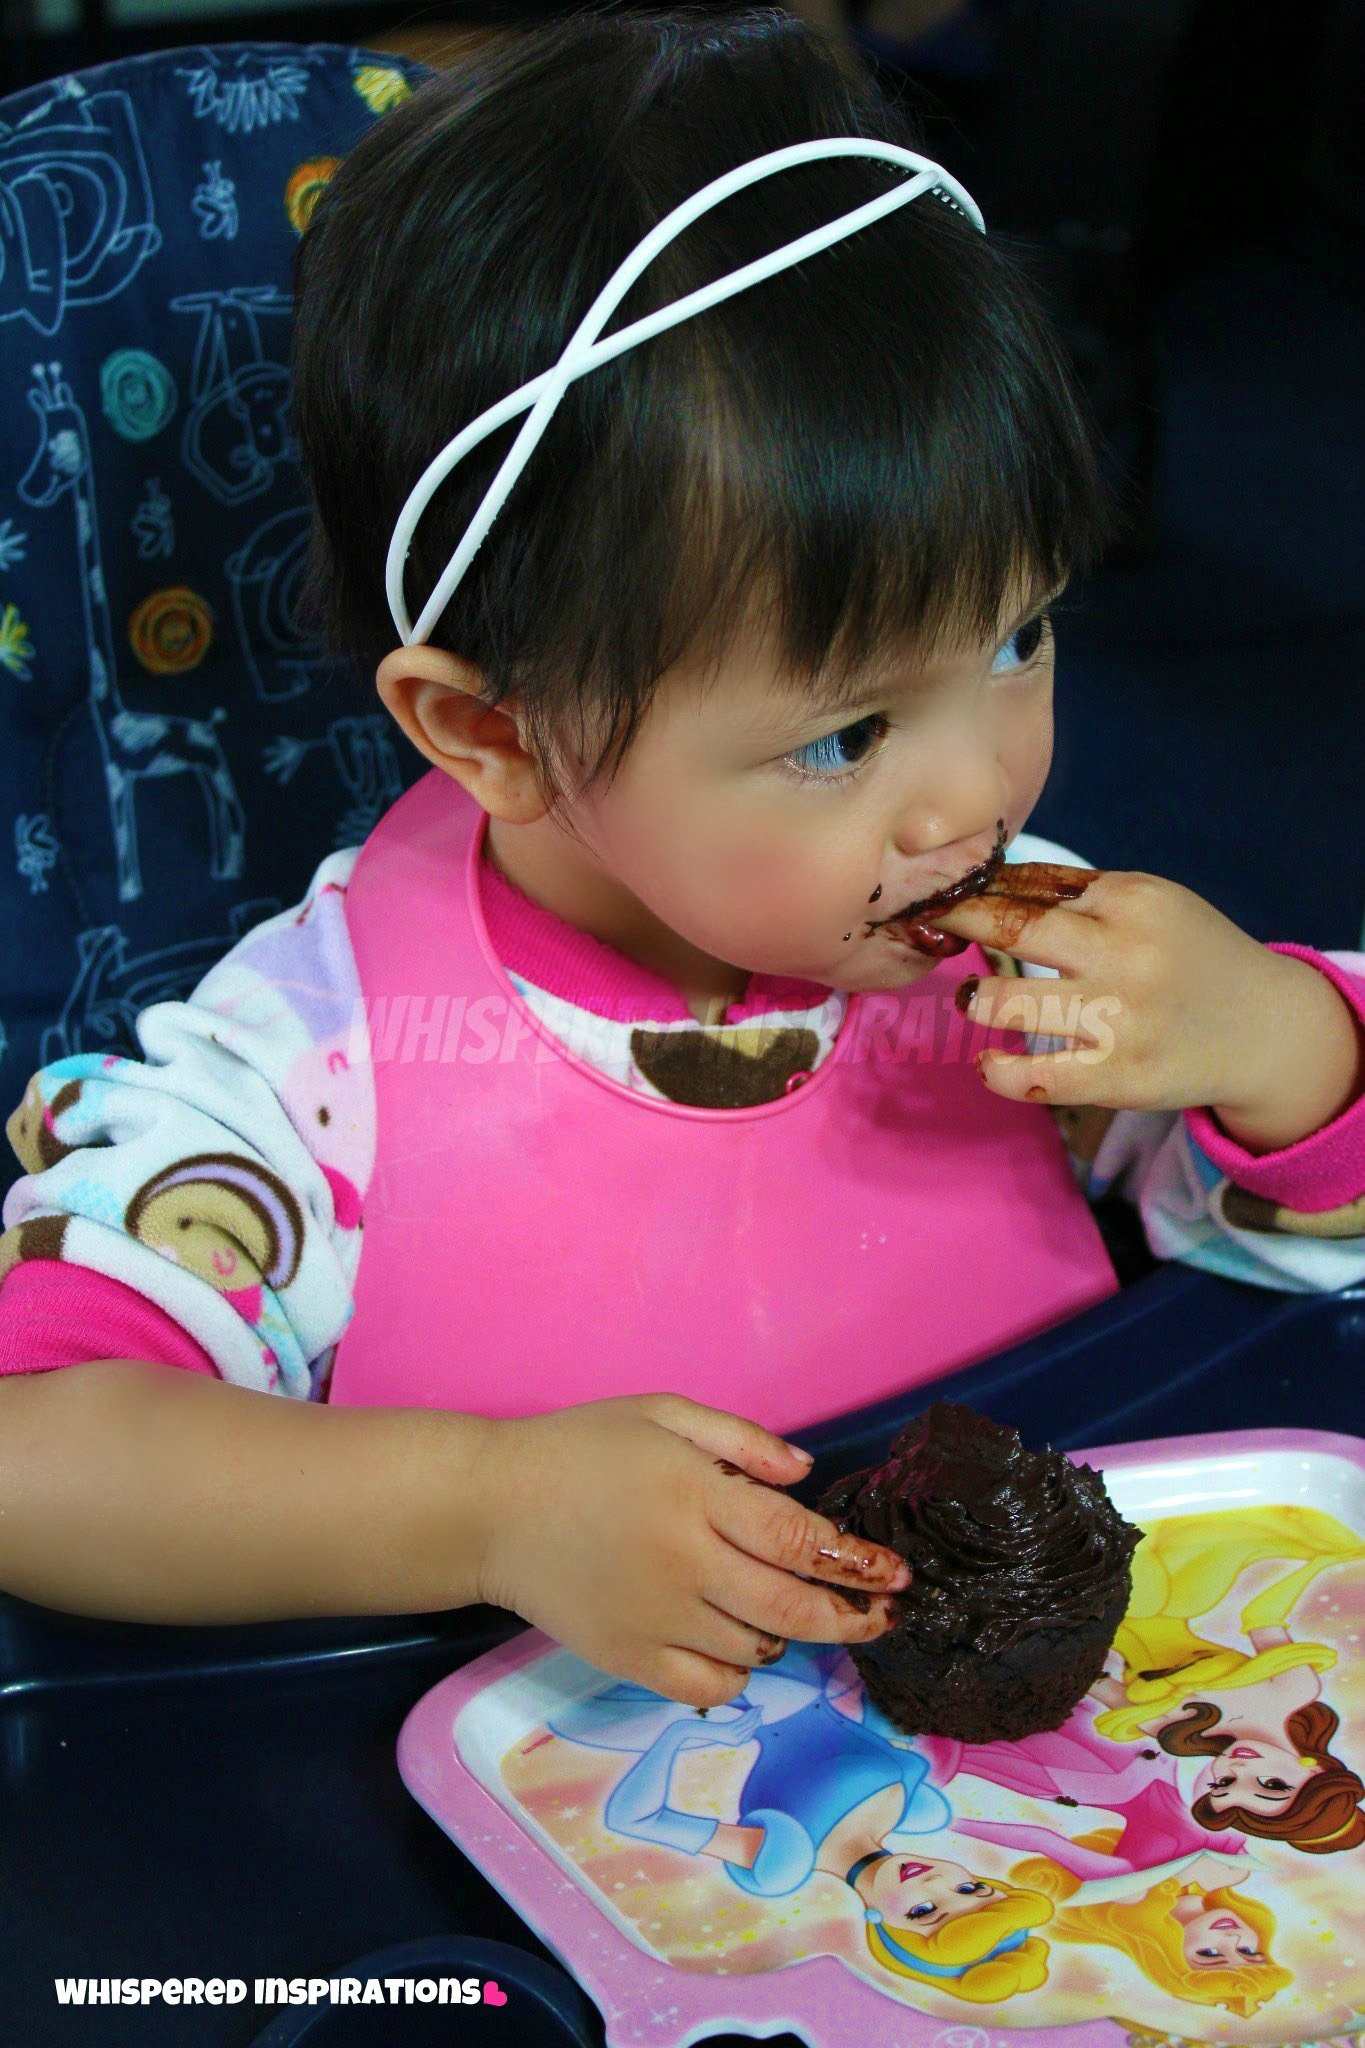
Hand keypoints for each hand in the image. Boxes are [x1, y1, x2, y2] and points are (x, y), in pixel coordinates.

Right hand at [472, 1393, 908, 1707]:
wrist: (490, 1508)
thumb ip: (740, 1440)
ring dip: (792, 1638)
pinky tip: (737, 1647)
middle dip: (852, 1617)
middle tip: (881, 1615)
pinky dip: (737, 1674)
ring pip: (757, 1650)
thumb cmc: (580, 1448)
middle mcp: (684, 1564)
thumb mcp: (661, 1413)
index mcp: (695, 1495)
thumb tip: (807, 1474)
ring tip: (800, 1617)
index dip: (855, 1562)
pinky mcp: (628, 1659)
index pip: (799, 1540)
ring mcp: (656, 1619)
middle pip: (793, 1609)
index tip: (892, 1572)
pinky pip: (707, 1685)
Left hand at [936, 867, 1364, 1150]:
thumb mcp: (1151, 904)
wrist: (1263, 1027)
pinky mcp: (1120, 1075)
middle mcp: (1125, 953)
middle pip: (1013, 929)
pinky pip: (1037, 1078)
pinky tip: (986, 1063)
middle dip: (957, 923)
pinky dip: (997, 1072)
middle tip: (922, 925)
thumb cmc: (1190, 957)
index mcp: (1130, 899)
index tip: (934, 894)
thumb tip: (986, 880)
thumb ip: (1078, 894)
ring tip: (972, 1000)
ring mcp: (1121, 1017)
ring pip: (1014, 1004)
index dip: (973, 893)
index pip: (1030, 889)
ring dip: (977, 1000)